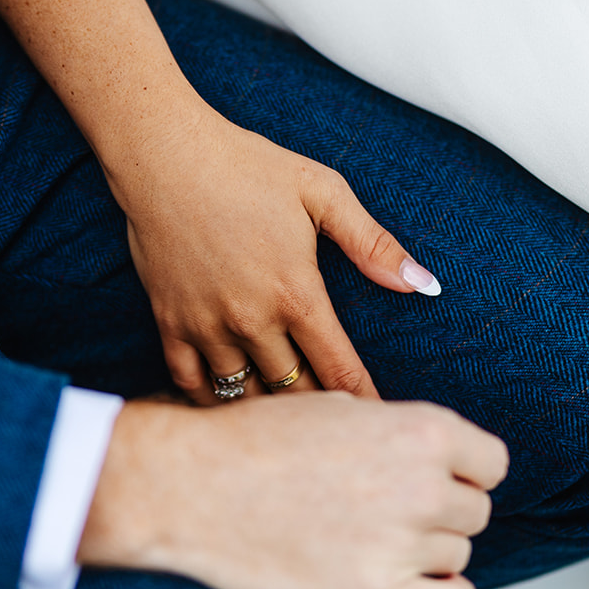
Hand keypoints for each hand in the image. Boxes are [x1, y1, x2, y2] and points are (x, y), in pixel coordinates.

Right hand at [78, 393, 508, 588]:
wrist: (194, 486)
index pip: (492, 463)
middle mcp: (423, 485)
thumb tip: (436, 455)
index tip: (440, 478)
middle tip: (392, 510)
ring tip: (373, 538)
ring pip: (458, 555)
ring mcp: (402, 543)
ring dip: (427, 551)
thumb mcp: (337, 408)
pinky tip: (410, 582)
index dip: (465, 471)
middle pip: (476, 512)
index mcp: (421, 430)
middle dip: (442, 511)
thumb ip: (397, 429)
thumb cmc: (255, 441)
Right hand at [112, 105, 438, 404]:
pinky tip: (229, 407)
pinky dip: (211, 401)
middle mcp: (252, 320)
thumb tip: (423, 284)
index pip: (339, 369)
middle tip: (338, 432)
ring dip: (267, 411)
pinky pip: (191, 384)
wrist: (164, 155)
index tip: (377, 423)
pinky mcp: (170, 322)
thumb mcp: (323, 192)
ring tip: (289, 427)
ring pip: (242, 396)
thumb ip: (373, 244)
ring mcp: (207, 326)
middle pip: (294, 393)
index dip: (363, 402)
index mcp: (296, 293)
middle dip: (319, 414)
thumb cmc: (248, 166)